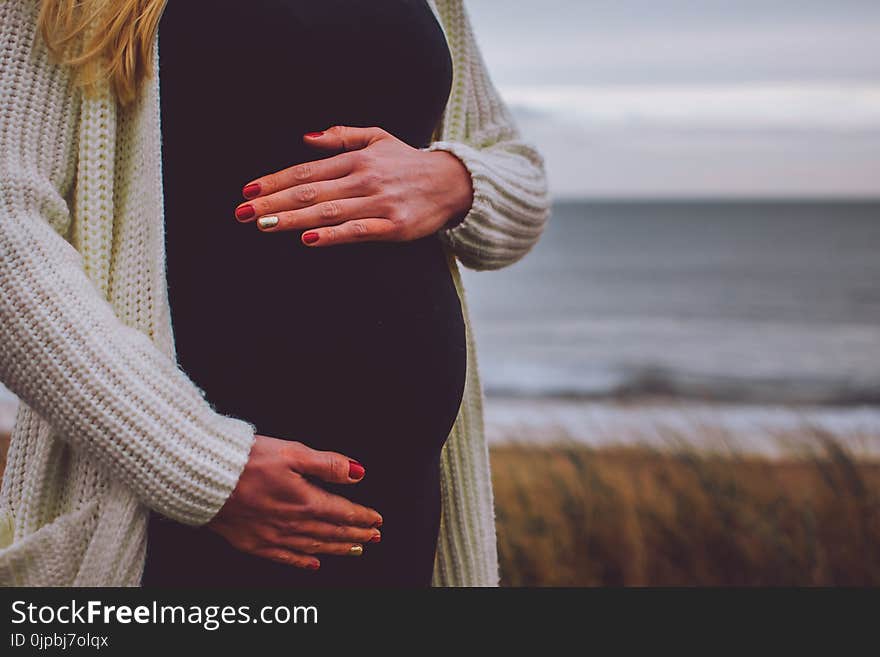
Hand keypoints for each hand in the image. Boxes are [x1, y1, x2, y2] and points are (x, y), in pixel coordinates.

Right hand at [206, 435, 382, 569]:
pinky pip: (285, 558)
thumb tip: (357, 473)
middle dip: (356, 534)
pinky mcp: (252, 543)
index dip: (362, 517)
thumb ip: (327, 464)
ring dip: (337, 549)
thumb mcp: (292, 452)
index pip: (342, 513)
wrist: (202, 477)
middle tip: (373, 536)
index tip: (377, 519)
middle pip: (332, 533)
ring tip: (355, 549)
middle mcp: (291, 523)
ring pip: (314, 547)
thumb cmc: (244, 460)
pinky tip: (313, 563)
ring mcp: (271, 536)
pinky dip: (303, 562)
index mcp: (303, 501)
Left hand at [234, 125, 473, 245]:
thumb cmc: (409, 162)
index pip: (306, 171)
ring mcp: (378, 203)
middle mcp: (363, 179)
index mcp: (356, 159)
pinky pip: (357, 231)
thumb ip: (342, 135)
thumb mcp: (377, 138)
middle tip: (242, 213)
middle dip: (273, 203)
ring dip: (292, 219)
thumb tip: (306, 138)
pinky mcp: (393, 226)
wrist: (453, 183)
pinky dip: (332, 235)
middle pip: (309, 192)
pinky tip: (309, 239)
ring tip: (263, 225)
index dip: (275, 181)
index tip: (248, 191)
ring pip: (327, 212)